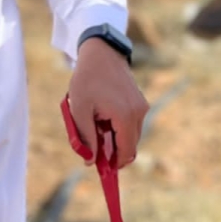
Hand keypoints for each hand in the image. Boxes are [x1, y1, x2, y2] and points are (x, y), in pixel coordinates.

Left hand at [68, 38, 148, 168]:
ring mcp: (141, 106)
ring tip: (94, 125)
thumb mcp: (79, 109)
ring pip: (130, 135)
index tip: (100, 169)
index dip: (114, 165)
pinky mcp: (139, 102)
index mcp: (125, 117)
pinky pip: (130, 123)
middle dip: (112, 152)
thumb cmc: (87, 79)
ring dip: (114, 139)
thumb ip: (85, 137)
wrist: (101, 52)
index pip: (126, 152)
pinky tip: (101, 116)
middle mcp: (139, 113)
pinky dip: (117, 127)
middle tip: (92, 148)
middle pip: (129, 146)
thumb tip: (91, 161)